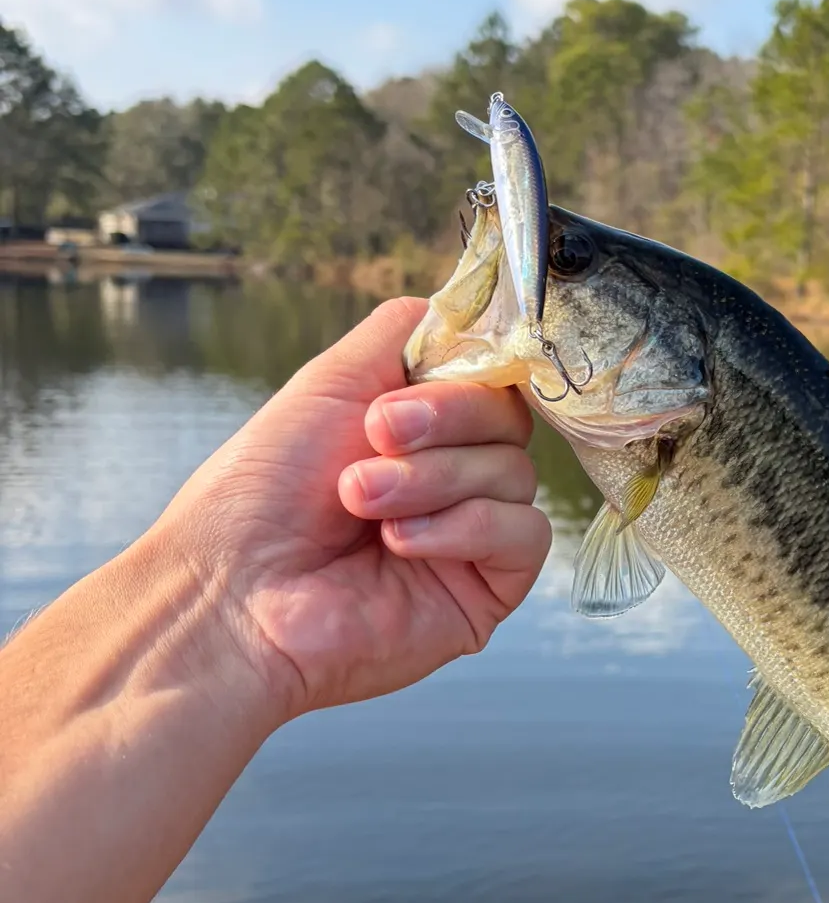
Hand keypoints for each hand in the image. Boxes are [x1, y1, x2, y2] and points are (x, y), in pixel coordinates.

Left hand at [154, 296, 550, 722]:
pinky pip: (524, 533)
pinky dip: (464, 526)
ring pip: (515, 472)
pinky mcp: (487, 589)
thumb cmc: (258, 497)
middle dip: (444, 421)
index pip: (490, 376)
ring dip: (433, 479)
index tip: (402, 391)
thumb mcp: (330, 380)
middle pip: (509, 417)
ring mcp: (472, 534)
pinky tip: (400, 543)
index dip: (463, 374)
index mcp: (423, 427)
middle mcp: (452, 475)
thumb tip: (469, 306)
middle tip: (374, 438)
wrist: (230, 596)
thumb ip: (405, 329)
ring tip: (361, 499)